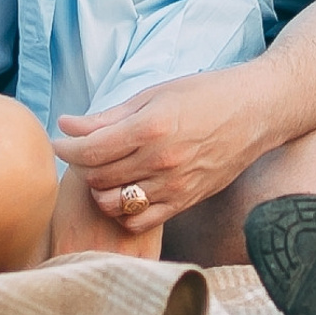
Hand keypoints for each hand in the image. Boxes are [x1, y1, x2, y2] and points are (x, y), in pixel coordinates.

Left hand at [53, 70, 268, 236]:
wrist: (257, 111)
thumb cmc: (206, 94)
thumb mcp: (155, 94)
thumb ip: (109, 116)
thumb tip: (67, 125)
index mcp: (151, 128)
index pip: (90, 150)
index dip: (65, 148)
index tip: (58, 141)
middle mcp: (162, 161)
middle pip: (97, 177)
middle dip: (79, 165)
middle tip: (80, 152)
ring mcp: (175, 185)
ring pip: (114, 203)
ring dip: (98, 189)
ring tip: (102, 171)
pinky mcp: (187, 201)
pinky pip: (140, 220)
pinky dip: (123, 211)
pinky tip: (124, 190)